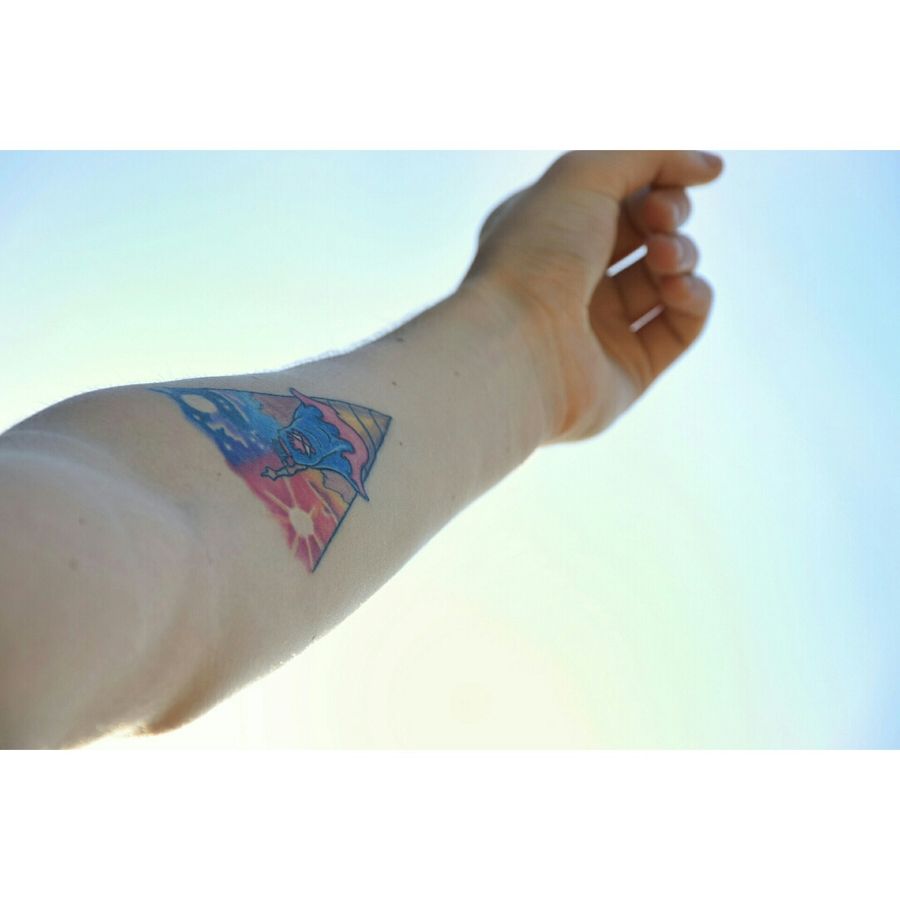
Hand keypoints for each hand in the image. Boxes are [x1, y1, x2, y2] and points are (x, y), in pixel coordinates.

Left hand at [461, 150, 723, 442]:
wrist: (516, 350)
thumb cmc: (534, 257)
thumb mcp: (583, 174)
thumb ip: (649, 154)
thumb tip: (711, 167)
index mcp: (548, 231)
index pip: (619, 193)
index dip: (654, 179)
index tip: (665, 183)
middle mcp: (571, 278)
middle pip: (647, 232)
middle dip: (669, 215)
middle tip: (661, 221)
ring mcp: (599, 327)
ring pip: (668, 276)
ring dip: (682, 254)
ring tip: (665, 258)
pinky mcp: (629, 370)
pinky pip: (680, 324)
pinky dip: (693, 298)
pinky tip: (678, 289)